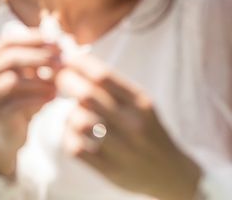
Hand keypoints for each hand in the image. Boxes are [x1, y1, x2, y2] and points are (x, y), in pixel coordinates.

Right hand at [0, 29, 60, 176]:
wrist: (10, 132)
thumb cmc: (23, 97)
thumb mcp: (31, 74)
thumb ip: (41, 57)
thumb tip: (63, 41)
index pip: (8, 41)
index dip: (32, 39)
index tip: (56, 42)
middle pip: (9, 57)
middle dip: (38, 57)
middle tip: (61, 61)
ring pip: (12, 79)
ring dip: (40, 79)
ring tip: (59, 83)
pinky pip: (18, 102)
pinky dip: (38, 97)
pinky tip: (53, 97)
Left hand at [57, 53, 200, 199]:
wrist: (172, 173)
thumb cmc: (147, 129)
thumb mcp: (140, 104)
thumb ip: (112, 86)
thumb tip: (75, 61)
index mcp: (141, 103)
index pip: (103, 76)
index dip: (79, 63)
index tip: (67, 58)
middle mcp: (133, 124)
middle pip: (86, 95)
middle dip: (66, 81)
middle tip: (60, 78)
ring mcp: (122, 148)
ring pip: (78, 121)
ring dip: (69, 114)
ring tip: (73, 114)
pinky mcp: (110, 169)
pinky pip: (76, 148)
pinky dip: (68, 138)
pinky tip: (73, 134)